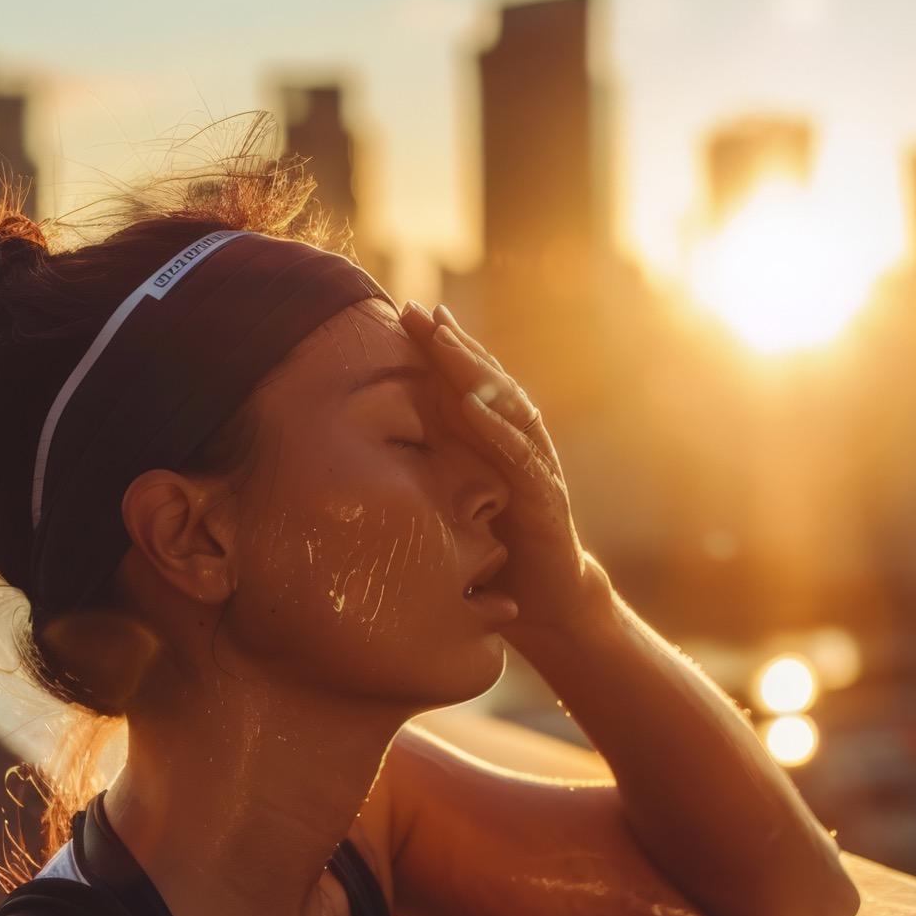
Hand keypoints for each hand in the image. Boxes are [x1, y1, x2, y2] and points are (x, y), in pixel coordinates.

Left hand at [399, 300, 612, 643]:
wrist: (546, 606)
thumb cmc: (497, 555)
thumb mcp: (453, 508)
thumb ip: (431, 474)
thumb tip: (369, 454)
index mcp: (496, 446)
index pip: (468, 385)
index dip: (441, 349)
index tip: (408, 313)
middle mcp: (519, 447)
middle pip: (486, 383)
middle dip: (452, 345)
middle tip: (419, 310)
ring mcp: (536, 470)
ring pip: (506, 407)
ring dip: (474, 371)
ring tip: (444, 341)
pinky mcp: (545, 500)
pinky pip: (521, 457)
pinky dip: (496, 428)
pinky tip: (472, 404)